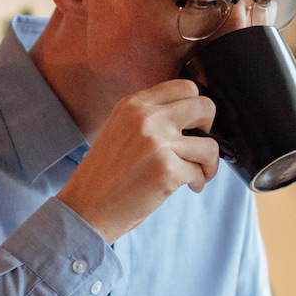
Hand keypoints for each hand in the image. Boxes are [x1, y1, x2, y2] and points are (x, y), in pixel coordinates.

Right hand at [57, 80, 219, 242]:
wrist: (85, 209)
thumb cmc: (103, 177)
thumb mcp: (119, 130)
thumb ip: (148, 118)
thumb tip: (190, 119)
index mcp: (134, 105)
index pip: (185, 87)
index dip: (196, 107)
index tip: (194, 125)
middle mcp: (146, 119)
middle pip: (205, 107)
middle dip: (209, 129)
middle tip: (200, 146)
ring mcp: (158, 144)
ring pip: (210, 145)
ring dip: (208, 163)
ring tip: (196, 174)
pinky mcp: (167, 171)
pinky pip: (200, 173)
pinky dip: (197, 182)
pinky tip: (186, 187)